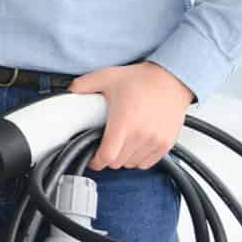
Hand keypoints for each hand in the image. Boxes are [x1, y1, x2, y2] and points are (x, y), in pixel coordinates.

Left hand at [67, 62, 193, 169]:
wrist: (172, 79)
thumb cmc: (142, 79)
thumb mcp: (107, 77)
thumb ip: (84, 85)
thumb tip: (69, 91)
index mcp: (124, 122)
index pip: (107, 157)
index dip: (95, 161)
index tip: (91, 158)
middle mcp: (141, 135)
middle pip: (117, 163)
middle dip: (107, 156)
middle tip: (105, 143)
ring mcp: (155, 141)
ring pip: (132, 164)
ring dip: (123, 158)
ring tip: (121, 142)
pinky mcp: (166, 144)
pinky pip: (147, 163)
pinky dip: (138, 159)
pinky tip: (135, 145)